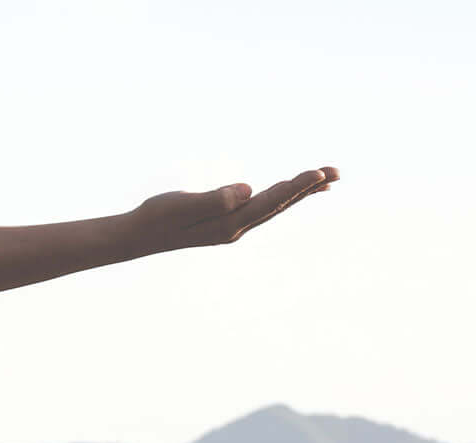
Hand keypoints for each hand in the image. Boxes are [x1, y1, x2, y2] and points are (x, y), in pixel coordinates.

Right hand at [128, 166, 339, 250]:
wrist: (138, 236)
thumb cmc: (156, 217)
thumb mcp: (181, 205)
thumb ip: (214, 199)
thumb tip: (247, 190)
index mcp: (228, 224)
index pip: (269, 202)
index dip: (296, 188)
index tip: (320, 174)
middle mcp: (236, 227)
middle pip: (279, 205)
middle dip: (308, 188)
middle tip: (337, 172)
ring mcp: (232, 225)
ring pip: (274, 205)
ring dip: (299, 191)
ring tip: (326, 180)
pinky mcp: (225, 220)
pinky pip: (262, 205)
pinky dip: (281, 195)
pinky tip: (287, 190)